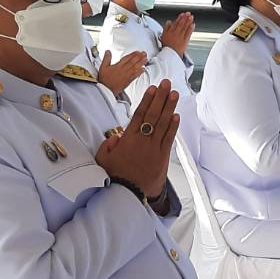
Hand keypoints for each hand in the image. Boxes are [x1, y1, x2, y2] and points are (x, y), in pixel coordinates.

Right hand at [96, 82, 178, 199]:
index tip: (153, 89)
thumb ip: (108, 145)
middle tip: (167, 84)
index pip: (139, 115)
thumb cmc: (114, 176)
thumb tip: (116, 137)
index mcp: (128, 139)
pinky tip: (176, 115)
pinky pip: (169, 139)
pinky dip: (173, 127)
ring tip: (174, 94)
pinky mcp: (162, 157)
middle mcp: (142, 141)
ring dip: (169, 108)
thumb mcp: (103, 159)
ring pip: (163, 124)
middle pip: (153, 115)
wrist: (128, 194)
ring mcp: (153, 148)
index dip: (147, 100)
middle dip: (161, 98)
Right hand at [98, 49, 146, 96]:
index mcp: (118, 66)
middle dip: (140, 57)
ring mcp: (127, 76)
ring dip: (142, 63)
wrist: (106, 90)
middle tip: (145, 53)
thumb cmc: (104, 80)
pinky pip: (135, 76)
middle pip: (133, 62)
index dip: (133, 54)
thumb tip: (108, 51)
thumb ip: (106, 58)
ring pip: (136, 68)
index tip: (138, 51)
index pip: (127, 58)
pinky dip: (140, 72)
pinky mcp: (128, 81)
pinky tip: (143, 69)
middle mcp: (124, 70)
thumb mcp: (103, 67)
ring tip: (146, 59)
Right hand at [162, 12, 194, 56]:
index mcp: (170, 31)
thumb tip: (169, 22)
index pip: (176, 23)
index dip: (180, 18)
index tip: (182, 14)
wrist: (171, 54)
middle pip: (181, 24)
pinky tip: (193, 24)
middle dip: (185, 18)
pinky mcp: (185, 41)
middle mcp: (176, 33)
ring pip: (185, 27)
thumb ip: (166, 28)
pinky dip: (191, 28)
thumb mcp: (163, 36)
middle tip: (188, 13)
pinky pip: (188, 33)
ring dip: (188, 21)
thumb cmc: (167, 46)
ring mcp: (181, 37)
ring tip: (191, 17)